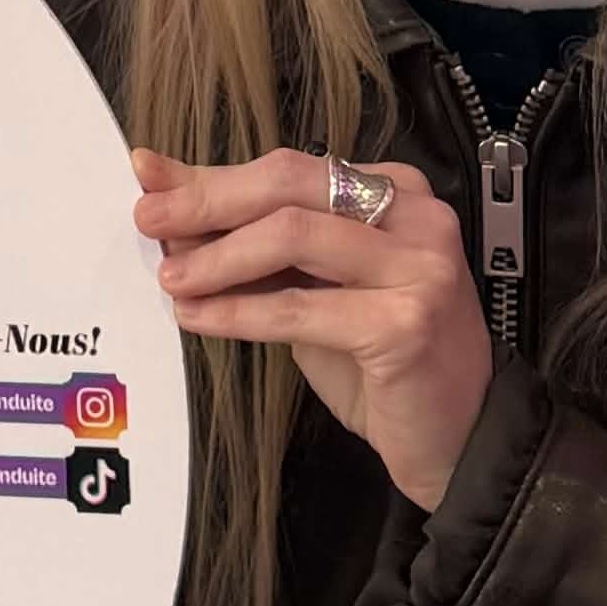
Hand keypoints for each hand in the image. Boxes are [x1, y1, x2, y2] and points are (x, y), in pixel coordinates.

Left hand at [133, 148, 494, 511]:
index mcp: (395, 191)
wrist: (458, 437)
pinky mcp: (407, 322)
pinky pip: (300, 308)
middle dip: (208, 201)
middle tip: (148, 220)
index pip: (289, 169)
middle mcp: (415, 216)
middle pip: (290, 185)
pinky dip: (239, 312)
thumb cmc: (381, 360)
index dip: (214, 176)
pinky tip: (198, 318)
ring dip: (218, 258)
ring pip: (293, 236)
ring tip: (172, 279)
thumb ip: (257, 247)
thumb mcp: (314, 289)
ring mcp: (418, 266)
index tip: (150, 180)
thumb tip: (172, 209)